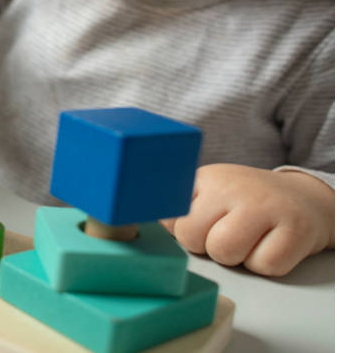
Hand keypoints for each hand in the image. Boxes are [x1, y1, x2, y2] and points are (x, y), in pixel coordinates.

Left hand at [161, 164, 334, 275]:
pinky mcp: (295, 231)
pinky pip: (263, 266)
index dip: (180, 230)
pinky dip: (265, 264)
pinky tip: (269, 244)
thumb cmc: (246, 201)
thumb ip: (177, 208)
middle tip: (225, 233)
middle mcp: (234, 187)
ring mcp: (266, 207)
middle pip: (192, 237)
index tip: (197, 226)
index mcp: (207, 178)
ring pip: (224, 253)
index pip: (169, 216)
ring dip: (234, 257)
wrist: (302, 197)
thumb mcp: (208, 192)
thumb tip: (144, 224)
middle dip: (205, 245)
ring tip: (246, 239)